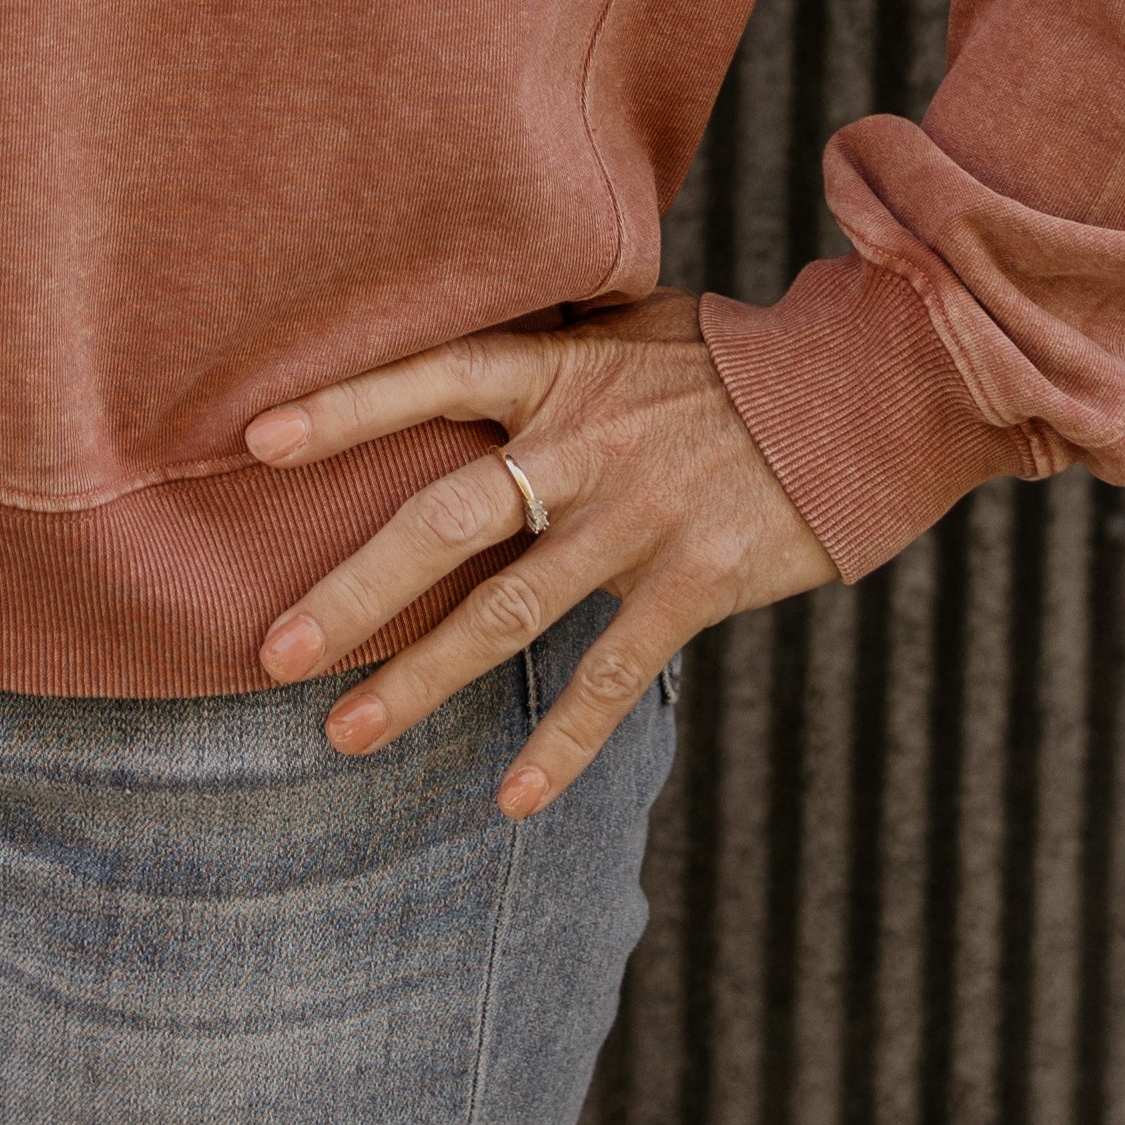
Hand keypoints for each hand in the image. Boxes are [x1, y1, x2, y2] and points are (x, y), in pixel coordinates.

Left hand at [246, 292, 836, 815]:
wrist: (870, 389)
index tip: (255, 442)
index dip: (347, 407)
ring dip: (422, 678)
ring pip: (510, 612)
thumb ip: (552, 355)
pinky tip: (510, 798)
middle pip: (444, 518)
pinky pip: (612, 674)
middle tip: (271, 650)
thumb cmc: (735, 361)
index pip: (434, 375)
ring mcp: (638, 515)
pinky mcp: (696, 578)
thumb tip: (463, 361)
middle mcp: (584, 440)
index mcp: (563, 368)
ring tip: (345, 734)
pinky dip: (562, 743)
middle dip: (353, 589)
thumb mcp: (635, 326)